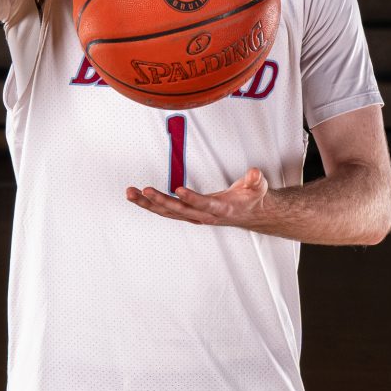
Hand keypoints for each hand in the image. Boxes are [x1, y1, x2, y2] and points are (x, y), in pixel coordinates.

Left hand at [125, 166, 270, 226]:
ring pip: (168, 212)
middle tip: (145, 191)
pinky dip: (151, 204)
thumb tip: (254, 173)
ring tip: (131, 193)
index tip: (178, 190)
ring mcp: (195, 216)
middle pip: (179, 211)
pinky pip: (167, 211)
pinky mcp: (189, 214)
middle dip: (160, 201)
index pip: (204, 204)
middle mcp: (205, 215)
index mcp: (221, 209)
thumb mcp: (259, 187)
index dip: (192, 198)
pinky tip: (138, 196)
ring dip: (148, 203)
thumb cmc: (252, 199)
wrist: (252, 214)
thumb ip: (256, 180)